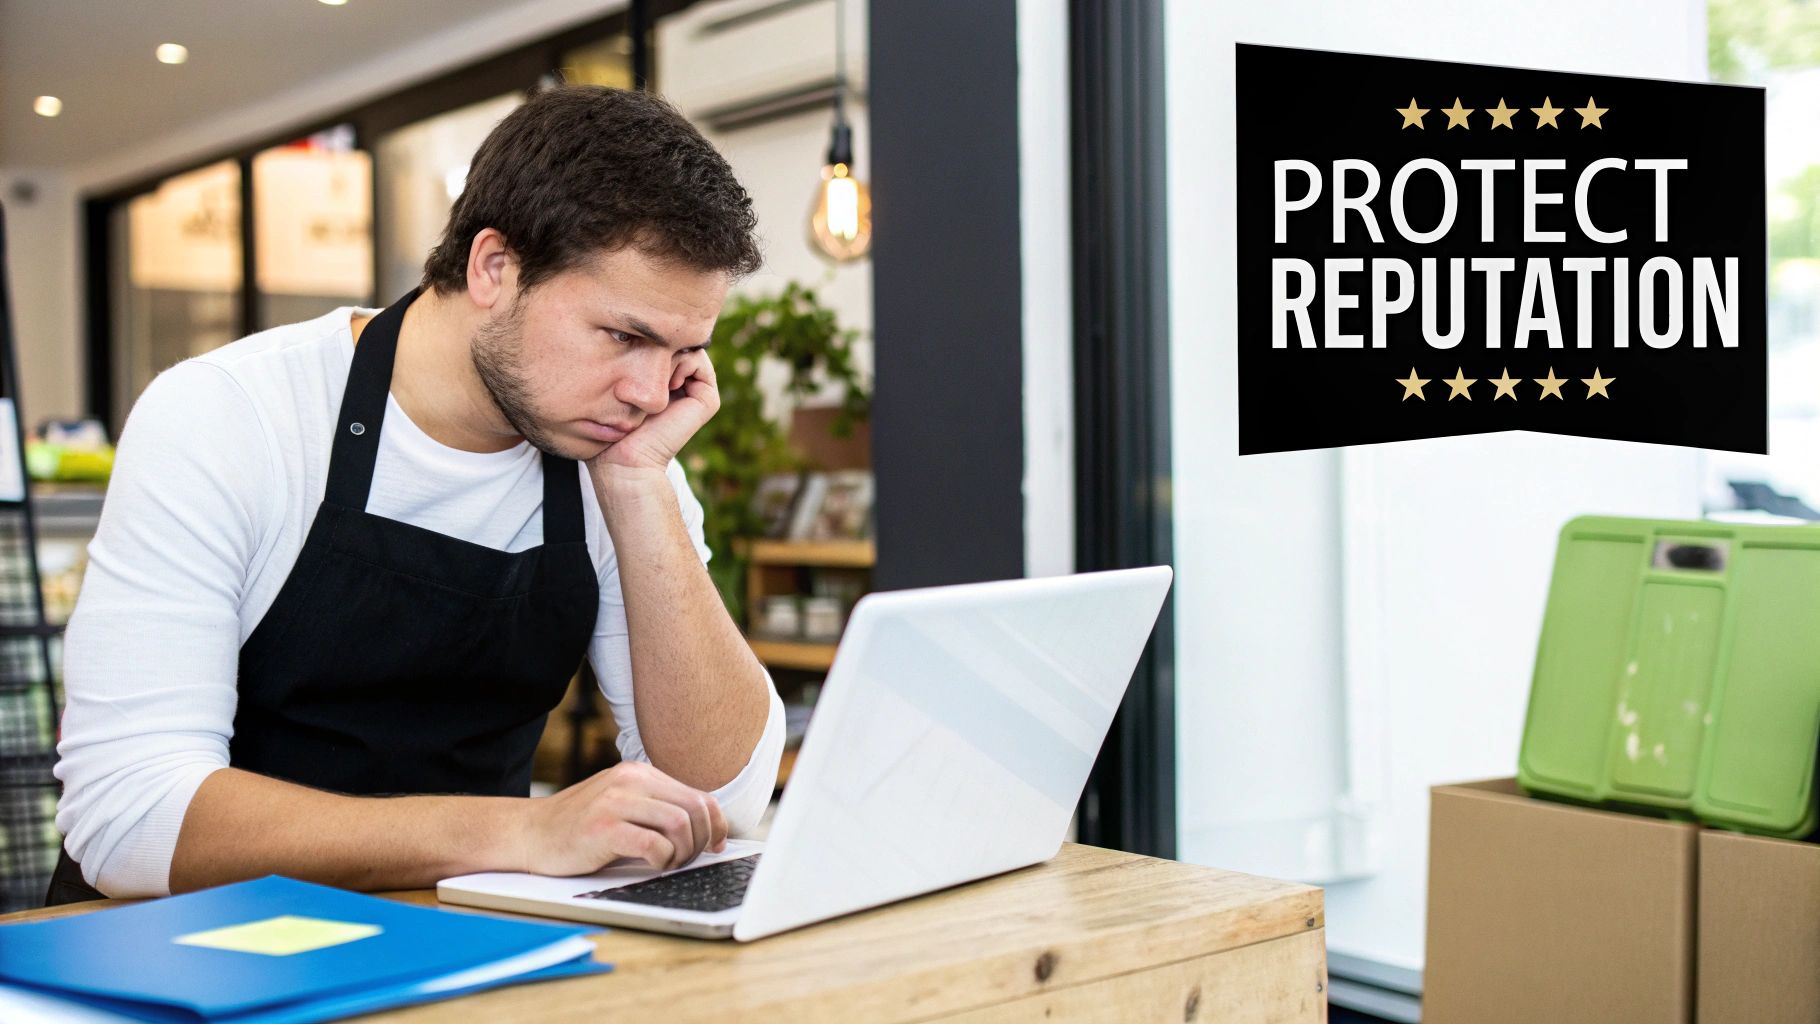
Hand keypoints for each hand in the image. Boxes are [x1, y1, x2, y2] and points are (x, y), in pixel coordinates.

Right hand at [520, 760, 728, 875]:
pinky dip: (662, 861)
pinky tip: (651, 866)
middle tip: (688, 860)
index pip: (698, 795)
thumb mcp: (621, 805)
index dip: (716, 824)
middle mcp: (630, 781)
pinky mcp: (603, 827)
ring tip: (668, 864)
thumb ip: (656, 809)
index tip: (716, 844)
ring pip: (679, 824)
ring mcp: (615, 802)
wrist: (528, 834)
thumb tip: (706, 830)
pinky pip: (654, 845)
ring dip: (683, 853)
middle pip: (694, 809)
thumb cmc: (578, 828)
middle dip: (702, 841)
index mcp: (639, 774)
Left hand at [590, 350, 719, 473]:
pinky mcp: (708, 399)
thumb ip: (625, 363)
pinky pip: (698, 358)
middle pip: (674, 342)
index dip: (646, 339)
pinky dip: (681, 358)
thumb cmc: (611, 429)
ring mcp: (697, 392)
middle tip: (639, 358)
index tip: (625, 348)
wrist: (625, 462)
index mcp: (663, 385)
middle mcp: (682, 386)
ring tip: (650, 371)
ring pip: (685, 347)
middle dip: (657, 342)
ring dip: (666, 350)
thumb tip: (628, 329)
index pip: (661, 345)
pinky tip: (664, 379)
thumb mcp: (614, 388)